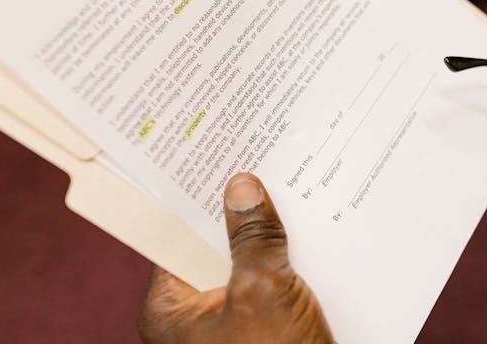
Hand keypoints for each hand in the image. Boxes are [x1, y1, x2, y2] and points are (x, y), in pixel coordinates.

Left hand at [139, 173, 333, 342]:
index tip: (212, 159)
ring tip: (293, 191)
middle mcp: (196, 318)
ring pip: (250, 265)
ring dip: (273, 237)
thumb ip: (253, 238)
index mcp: (172, 311)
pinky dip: (292, 262)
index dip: (195, 197)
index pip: (175, 236)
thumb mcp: (264, 292)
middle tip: (260, 164)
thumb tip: (242, 188)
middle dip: (241, 213)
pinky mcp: (268, 331)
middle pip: (215, 247)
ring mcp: (234, 325)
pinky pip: (275, 284)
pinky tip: (315, 233)